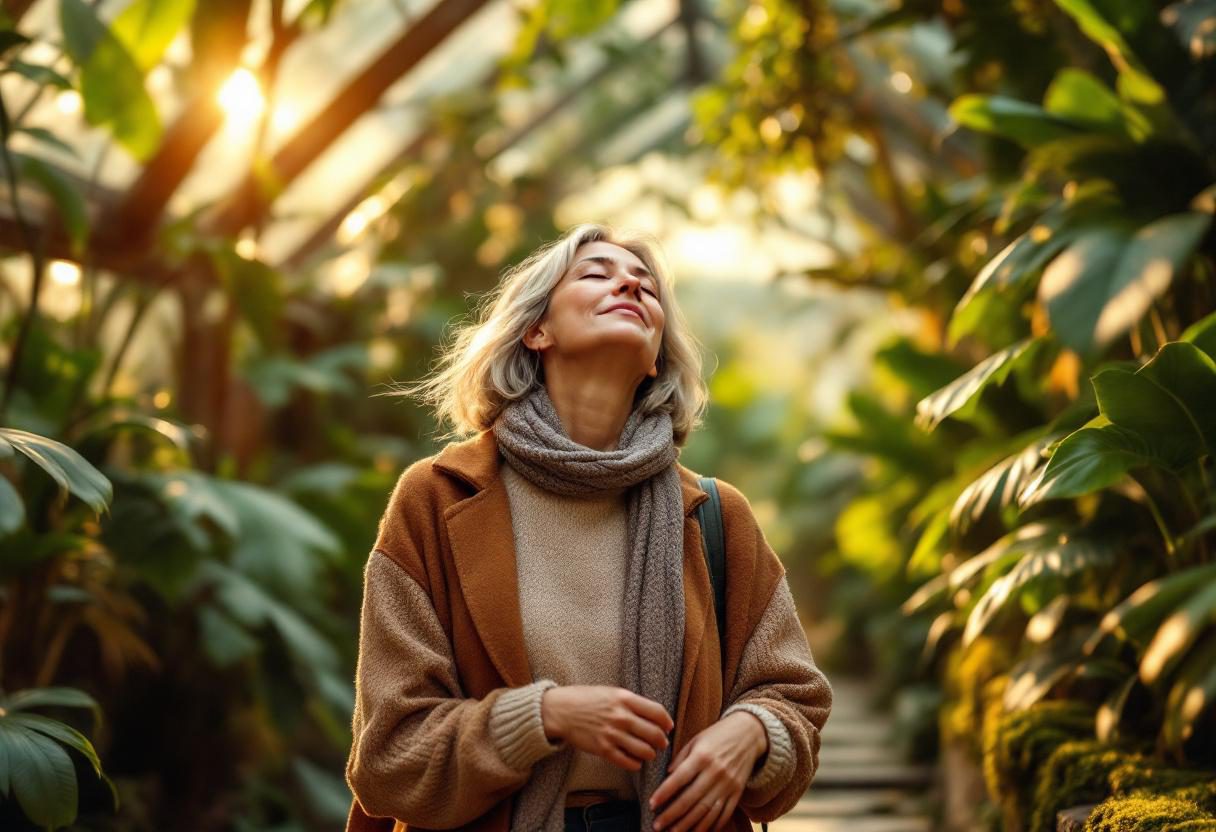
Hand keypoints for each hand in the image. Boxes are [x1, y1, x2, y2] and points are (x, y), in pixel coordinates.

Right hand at [540, 685, 672, 770]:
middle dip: (662, 741)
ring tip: (648, 752)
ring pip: (645, 751)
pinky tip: (635, 760)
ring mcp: (612, 734)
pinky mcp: (603, 749)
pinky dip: (636, 764)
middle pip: (655, 734)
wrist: (561, 711)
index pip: (658, 712)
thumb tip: (654, 715)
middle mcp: (621, 717)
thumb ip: (632, 702)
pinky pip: (628, 762)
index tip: (668, 727)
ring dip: (650, 754)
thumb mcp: (612, 692)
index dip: (667, 722)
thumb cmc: (587, 699)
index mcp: (625, 699)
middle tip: (661, 743)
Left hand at [648, 711, 766, 830]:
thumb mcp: (697, 740)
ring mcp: (728, 785)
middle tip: (657, 825)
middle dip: (672, 815)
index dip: (664, 793)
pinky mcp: (737, 792)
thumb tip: (667, 776)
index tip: (652, 804)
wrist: (750, 733)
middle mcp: (716, 772)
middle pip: (691, 799)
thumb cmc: (718, 735)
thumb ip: (681, 758)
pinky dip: (711, 826)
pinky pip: (723, 814)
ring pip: (706, 811)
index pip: (679, 778)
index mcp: (703, 756)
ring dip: (688, 825)